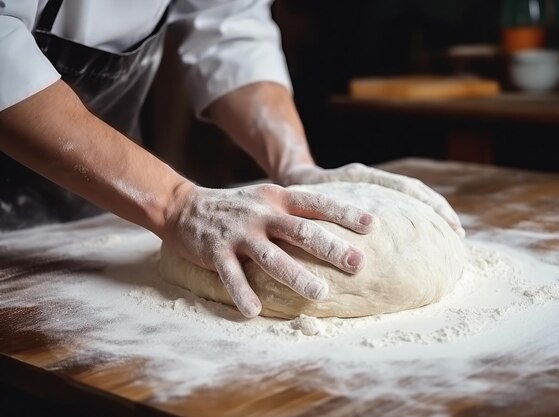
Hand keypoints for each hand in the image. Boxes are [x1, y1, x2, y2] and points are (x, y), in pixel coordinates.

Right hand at [162, 182, 373, 317]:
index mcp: (277, 199)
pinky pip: (231, 275)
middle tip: (357, 264)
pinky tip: (254, 311)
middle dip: (331, 248)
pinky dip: (243, 293)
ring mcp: (239, 233)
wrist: (184, 206)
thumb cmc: (237, 207)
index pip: (316, 204)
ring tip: (320, 293)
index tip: (371, 226)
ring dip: (296, 275)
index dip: (344, 213)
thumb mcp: (266, 198)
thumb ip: (294, 210)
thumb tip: (334, 226)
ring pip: (272, 256)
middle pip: (301, 231)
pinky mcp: (216, 251)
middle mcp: (262, 214)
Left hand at [280, 163, 464, 237]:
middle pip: (414, 191)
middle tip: (457, 234)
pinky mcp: (372, 193)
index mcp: (361, 177)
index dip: (432, 206)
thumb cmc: (299, 191)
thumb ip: (325, 211)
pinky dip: (415, 216)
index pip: (407, 187)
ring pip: (409, 196)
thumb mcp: (310, 199)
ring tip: (448, 236)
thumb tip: (352, 233)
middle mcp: (372, 179)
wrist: (293, 175)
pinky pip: (399, 202)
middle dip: (438, 210)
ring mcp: (374, 186)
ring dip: (429, 213)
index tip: (451, 225)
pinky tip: (424, 236)